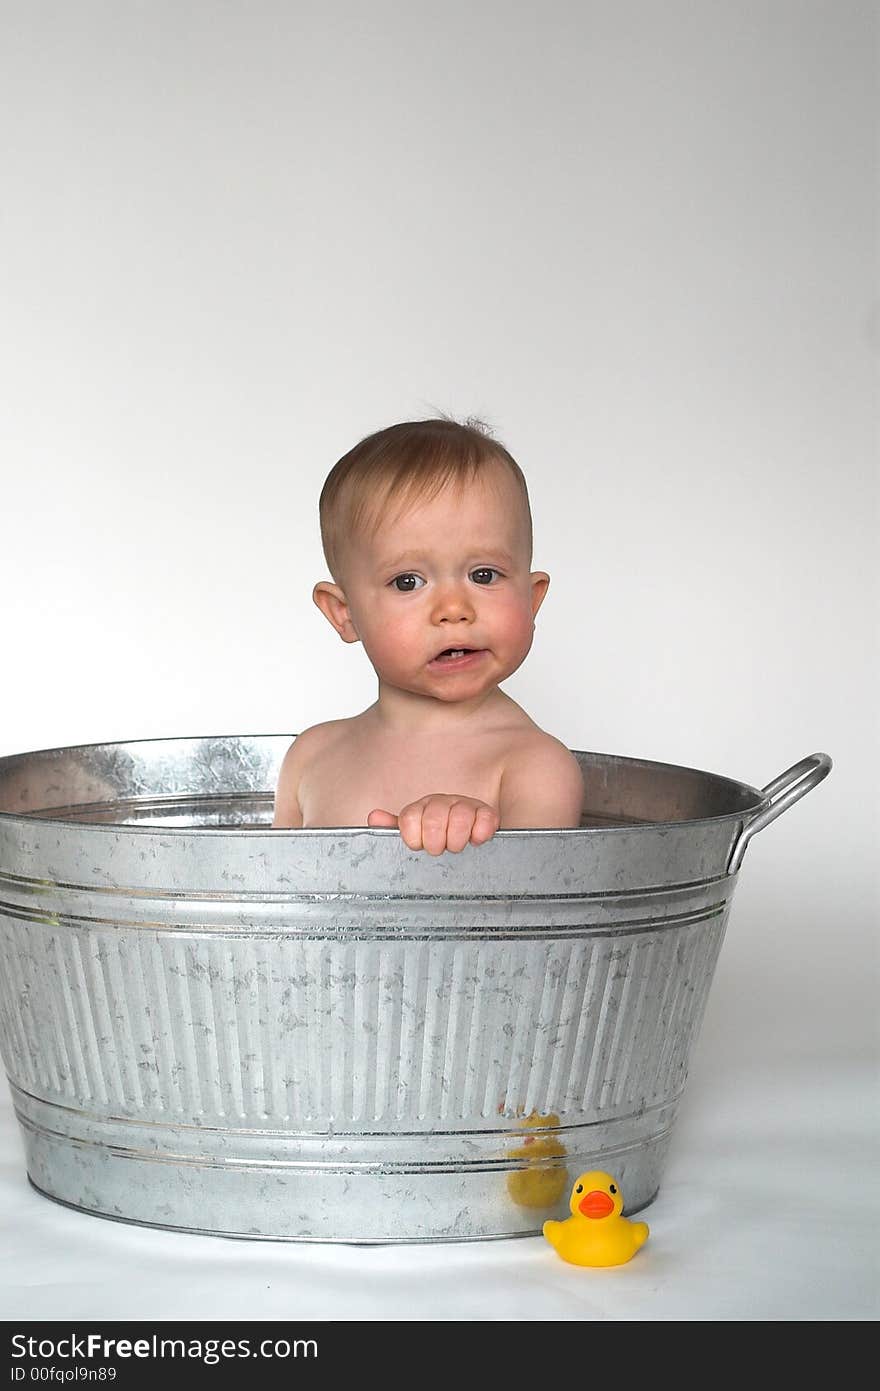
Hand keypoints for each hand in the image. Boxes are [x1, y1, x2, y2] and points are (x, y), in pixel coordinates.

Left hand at [367, 795, 500, 854]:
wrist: (471, 834)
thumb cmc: (440, 838)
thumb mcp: (415, 835)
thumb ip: (394, 828)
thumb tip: (374, 818)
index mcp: (421, 808)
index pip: (410, 818)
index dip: (414, 838)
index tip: (420, 846)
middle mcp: (442, 803)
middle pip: (433, 819)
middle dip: (435, 842)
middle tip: (440, 849)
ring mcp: (466, 806)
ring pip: (459, 817)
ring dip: (457, 840)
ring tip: (457, 846)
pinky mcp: (487, 813)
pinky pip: (484, 818)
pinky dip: (480, 833)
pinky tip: (476, 840)